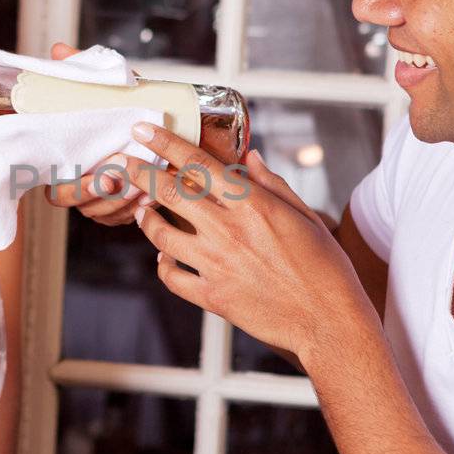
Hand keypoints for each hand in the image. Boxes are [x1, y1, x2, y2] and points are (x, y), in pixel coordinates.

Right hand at [41, 41, 149, 224]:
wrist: (180, 133)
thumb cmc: (141, 111)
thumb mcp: (118, 89)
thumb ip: (86, 72)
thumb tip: (59, 51)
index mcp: (71, 160)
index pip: (57, 189)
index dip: (74, 186)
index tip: (97, 172)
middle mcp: (82, 185)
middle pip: (77, 206)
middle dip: (99, 194)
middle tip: (121, 178)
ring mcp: (102, 202)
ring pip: (103, 215)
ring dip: (123, 201)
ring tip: (144, 184)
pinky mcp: (124, 212)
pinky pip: (125, 220)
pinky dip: (139, 210)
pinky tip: (153, 196)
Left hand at [121, 124, 379, 364]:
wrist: (329, 322)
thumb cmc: (326, 268)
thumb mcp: (306, 216)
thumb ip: (273, 185)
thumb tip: (251, 158)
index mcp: (253, 205)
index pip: (198, 163)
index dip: (165, 144)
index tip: (142, 131)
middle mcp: (229, 231)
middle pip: (169, 193)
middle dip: (141, 174)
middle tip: (125, 163)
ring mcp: (216, 265)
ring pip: (161, 234)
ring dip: (146, 218)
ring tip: (142, 209)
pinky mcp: (212, 297)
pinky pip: (172, 277)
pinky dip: (162, 264)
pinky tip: (163, 255)